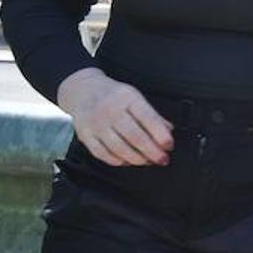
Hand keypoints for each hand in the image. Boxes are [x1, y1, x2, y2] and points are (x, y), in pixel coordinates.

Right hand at [56, 67, 173, 166]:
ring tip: (148, 161)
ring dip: (137, 159)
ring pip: (119, 148)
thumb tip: (168, 131)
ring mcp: (96, 123)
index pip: (148, 118)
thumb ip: (152, 115)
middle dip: (152, 151)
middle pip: (135, 136)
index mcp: (127, 97)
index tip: (169, 145)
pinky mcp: (85, 135)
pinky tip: (128, 161)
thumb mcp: (135, 97)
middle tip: (162, 159)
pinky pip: (102, 154)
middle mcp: (110, 110)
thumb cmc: (114, 96)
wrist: (83, 91)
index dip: (161, 135)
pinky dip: (118, 161)